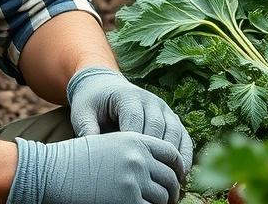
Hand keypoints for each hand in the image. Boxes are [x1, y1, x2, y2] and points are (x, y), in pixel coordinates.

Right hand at [6, 132, 183, 203]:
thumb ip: (135, 153)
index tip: (176, 179)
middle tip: (169, 199)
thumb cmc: (76, 161)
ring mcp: (133, 180)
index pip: (172, 153)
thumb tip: (160, 171)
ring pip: (163, 198)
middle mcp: (138, 157)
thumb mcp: (108, 146)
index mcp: (135, 139)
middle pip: (170, 178)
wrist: (51, 172)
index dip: (178, 169)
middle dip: (172, 192)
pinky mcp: (127, 200)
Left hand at [66, 67, 193, 174]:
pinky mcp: (171, 117)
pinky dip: (184, 152)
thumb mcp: (83, 112)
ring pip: (174, 131)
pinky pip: (183, 134)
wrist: (105, 86)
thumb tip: (91, 151)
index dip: (134, 144)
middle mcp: (150, 100)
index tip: (131, 167)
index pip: (135, 120)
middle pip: (157, 127)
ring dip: (173, 155)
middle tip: (151, 179)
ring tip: (170, 180)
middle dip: (155, 153)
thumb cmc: (92, 103)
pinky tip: (182, 172)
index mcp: (127, 96)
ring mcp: (163, 108)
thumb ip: (86, 129)